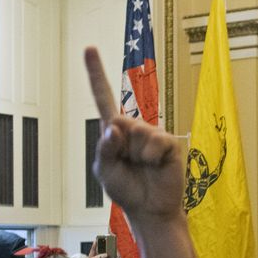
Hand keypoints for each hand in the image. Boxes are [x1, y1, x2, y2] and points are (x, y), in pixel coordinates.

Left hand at [84, 47, 183, 224]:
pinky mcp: (168, 143)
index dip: (96, 73)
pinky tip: (156, 167)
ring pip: (138, 133)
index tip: (89, 48)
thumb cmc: (126, 189)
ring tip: (143, 167)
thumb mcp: (105, 171)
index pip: (103, 98)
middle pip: (120, 122)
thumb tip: (115, 127)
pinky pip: (155, 143)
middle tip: (129, 164)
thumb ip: (105, 149)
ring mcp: (151, 134)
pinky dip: (151, 158)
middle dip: (120, 146)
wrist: (150, 209)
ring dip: (137, 155)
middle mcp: (133, 127)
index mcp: (114, 131)